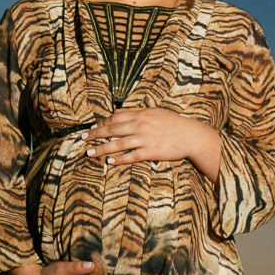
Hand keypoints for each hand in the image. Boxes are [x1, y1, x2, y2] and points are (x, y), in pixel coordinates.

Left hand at [82, 107, 220, 181]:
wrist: (192, 136)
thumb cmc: (173, 123)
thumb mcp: (154, 112)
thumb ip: (136, 112)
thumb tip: (117, 112)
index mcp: (140, 114)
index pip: (115, 118)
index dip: (101, 123)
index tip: (92, 128)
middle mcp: (140, 125)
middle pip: (111, 129)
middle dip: (95, 134)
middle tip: (82, 139)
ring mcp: (145, 139)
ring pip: (118, 144)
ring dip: (102, 149)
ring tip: (90, 152)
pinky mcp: (151, 152)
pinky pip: (131, 156)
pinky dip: (119, 159)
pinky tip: (110, 162)